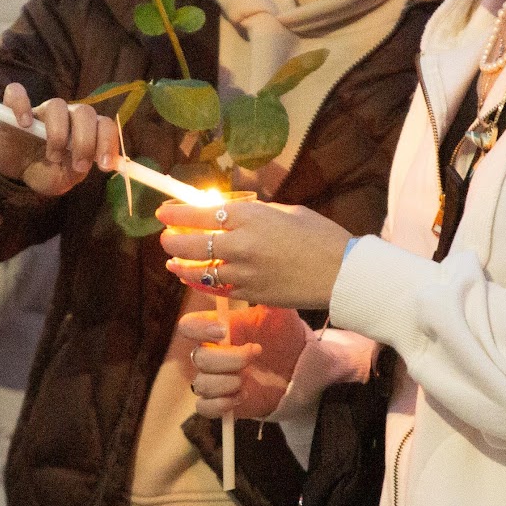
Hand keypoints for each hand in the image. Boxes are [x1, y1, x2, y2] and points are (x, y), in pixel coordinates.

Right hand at [0, 83, 118, 195]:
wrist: (15, 171)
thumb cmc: (44, 171)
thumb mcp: (63, 179)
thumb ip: (77, 172)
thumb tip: (92, 164)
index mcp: (85, 130)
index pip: (104, 125)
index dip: (108, 142)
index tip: (104, 165)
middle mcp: (67, 115)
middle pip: (84, 112)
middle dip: (85, 141)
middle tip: (79, 165)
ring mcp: (41, 110)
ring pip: (57, 105)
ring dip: (58, 133)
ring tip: (52, 157)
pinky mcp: (14, 109)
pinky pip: (17, 93)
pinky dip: (21, 105)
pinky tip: (24, 124)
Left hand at [157, 197, 351, 310]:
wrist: (342, 273)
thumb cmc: (321, 236)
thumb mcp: (288, 211)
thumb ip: (257, 212)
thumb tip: (232, 212)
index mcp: (251, 216)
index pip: (201, 213)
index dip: (177, 213)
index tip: (163, 212)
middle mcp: (242, 243)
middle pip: (192, 243)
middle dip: (173, 240)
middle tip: (165, 237)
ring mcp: (244, 272)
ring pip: (200, 270)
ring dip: (181, 265)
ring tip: (172, 262)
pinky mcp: (250, 294)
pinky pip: (217, 289)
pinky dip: (202, 283)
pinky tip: (193, 279)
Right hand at [178, 305, 309, 419]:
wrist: (300, 368)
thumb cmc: (285, 336)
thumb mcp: (279, 313)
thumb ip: (265, 295)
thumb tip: (255, 273)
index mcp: (218, 330)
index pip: (189, 326)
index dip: (199, 328)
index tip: (223, 331)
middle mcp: (212, 354)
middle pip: (198, 358)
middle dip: (226, 359)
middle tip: (254, 354)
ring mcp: (216, 379)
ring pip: (201, 384)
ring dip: (225, 383)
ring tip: (247, 380)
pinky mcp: (221, 402)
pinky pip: (204, 407)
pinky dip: (220, 405)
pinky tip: (242, 396)